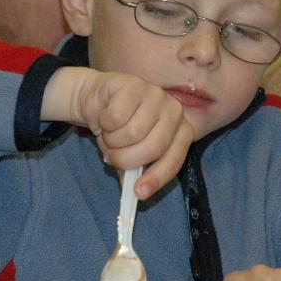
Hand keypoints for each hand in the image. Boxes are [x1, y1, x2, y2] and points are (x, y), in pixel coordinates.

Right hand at [43, 68, 194, 197]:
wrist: (99, 101)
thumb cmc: (120, 130)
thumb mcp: (130, 155)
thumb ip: (135, 174)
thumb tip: (136, 195)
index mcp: (181, 131)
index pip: (174, 159)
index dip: (157, 177)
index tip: (139, 193)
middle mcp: (174, 111)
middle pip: (153, 147)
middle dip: (125, 158)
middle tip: (112, 156)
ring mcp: (156, 95)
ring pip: (132, 133)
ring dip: (112, 140)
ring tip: (109, 133)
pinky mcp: (134, 85)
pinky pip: (115, 117)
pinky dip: (103, 123)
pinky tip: (104, 116)